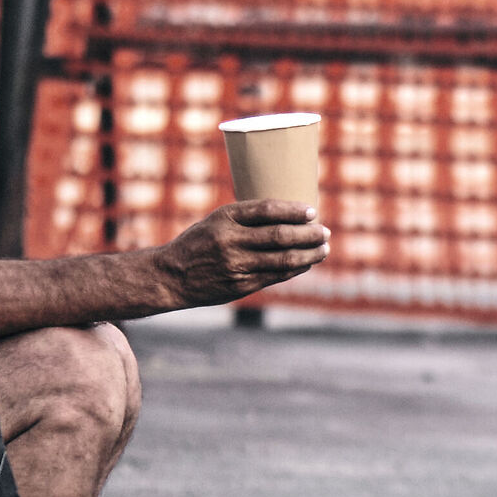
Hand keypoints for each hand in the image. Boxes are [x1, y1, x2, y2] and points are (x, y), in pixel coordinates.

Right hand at [154, 201, 329, 306]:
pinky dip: (295, 269)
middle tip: (325, 232)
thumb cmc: (199, 243)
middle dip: (308, 234)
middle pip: (280, 236)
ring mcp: (236, 265)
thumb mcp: (216, 221)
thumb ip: (247, 218)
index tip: (312, 211)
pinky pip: (276, 276)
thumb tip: (291, 217)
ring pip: (283, 259)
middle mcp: (230, 240)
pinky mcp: (241, 285)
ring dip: (309, 254)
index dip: (293, 210)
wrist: (171, 276)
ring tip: (324, 249)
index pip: (267, 210)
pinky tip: (306, 263)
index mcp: (224, 218)